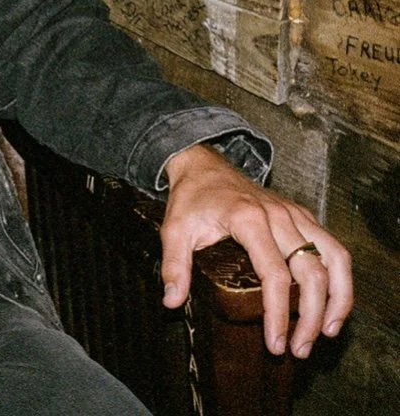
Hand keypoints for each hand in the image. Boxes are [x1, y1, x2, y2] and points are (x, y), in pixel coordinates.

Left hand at [159, 144, 351, 357]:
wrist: (203, 165)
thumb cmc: (192, 198)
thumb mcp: (174, 229)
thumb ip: (174, 265)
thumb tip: (172, 301)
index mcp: (248, 219)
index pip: (274, 275)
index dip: (279, 313)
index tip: (276, 342)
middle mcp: (279, 216)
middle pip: (311, 272)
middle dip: (311, 316)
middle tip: (300, 348)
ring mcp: (294, 214)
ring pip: (333, 258)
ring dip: (337, 298)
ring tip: (327, 331)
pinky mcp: (302, 215)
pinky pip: (332, 247)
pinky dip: (340, 277)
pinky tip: (333, 302)